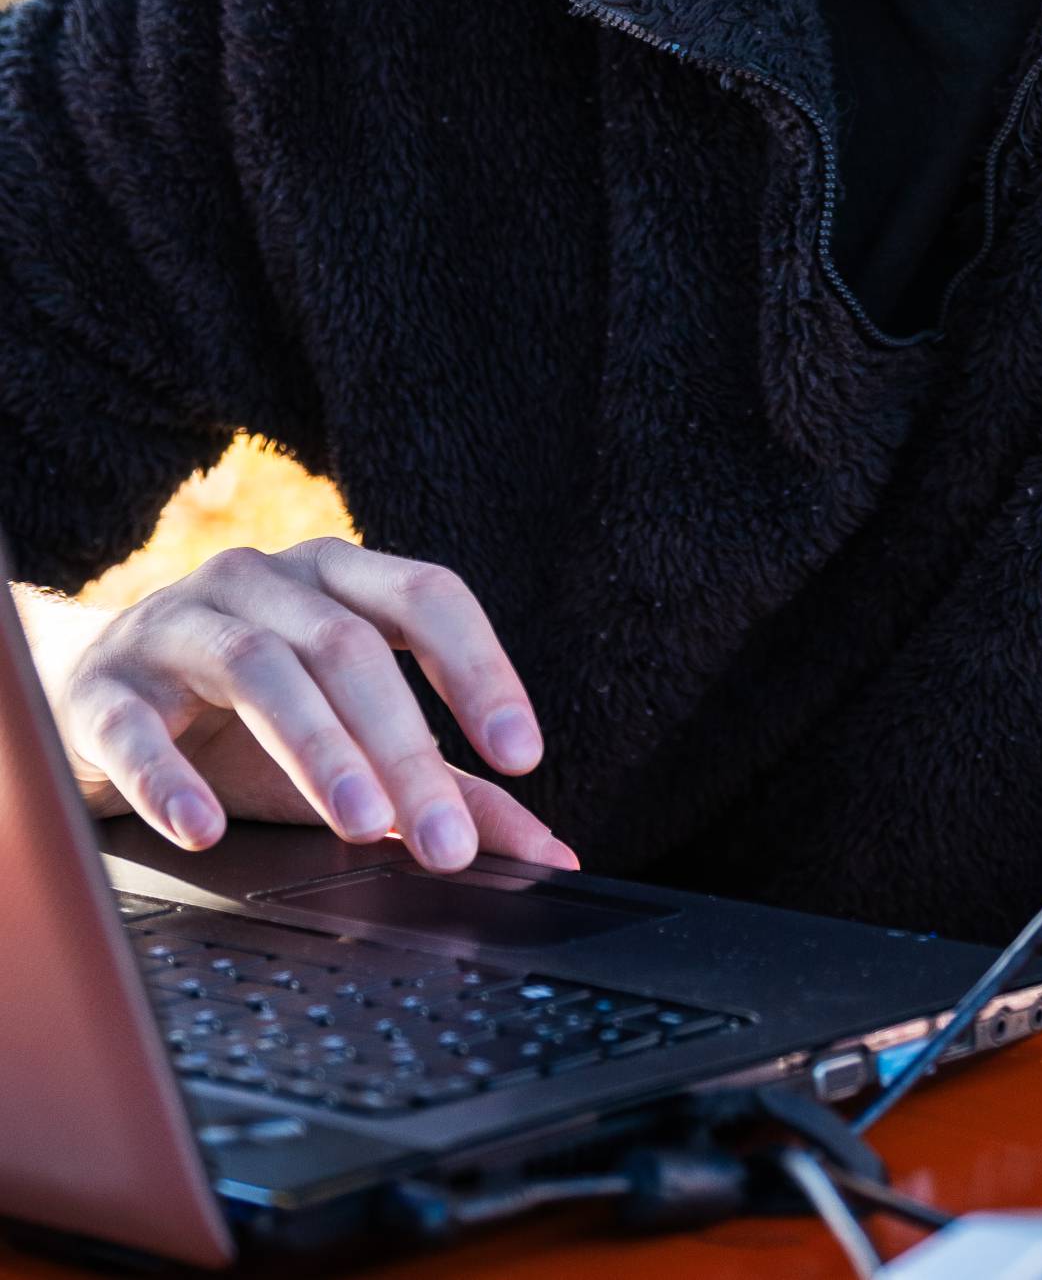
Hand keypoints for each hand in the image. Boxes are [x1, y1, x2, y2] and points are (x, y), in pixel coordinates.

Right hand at [50, 538, 576, 872]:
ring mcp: (179, 623)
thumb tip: (551, 855)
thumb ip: (450, 789)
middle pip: (349, 647)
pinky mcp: (105, 685)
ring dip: (318, 750)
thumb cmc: (241, 721)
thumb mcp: (350, 748)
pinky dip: (172, 777)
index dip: (481, 668)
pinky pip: (137, 726)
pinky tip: (204, 829)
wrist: (96, 698)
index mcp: (337, 581)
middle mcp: (264, 583)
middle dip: (406, 745)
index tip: (524, 753)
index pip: (427, 597)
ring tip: (363, 824)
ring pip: (261, 669)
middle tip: (448, 843)